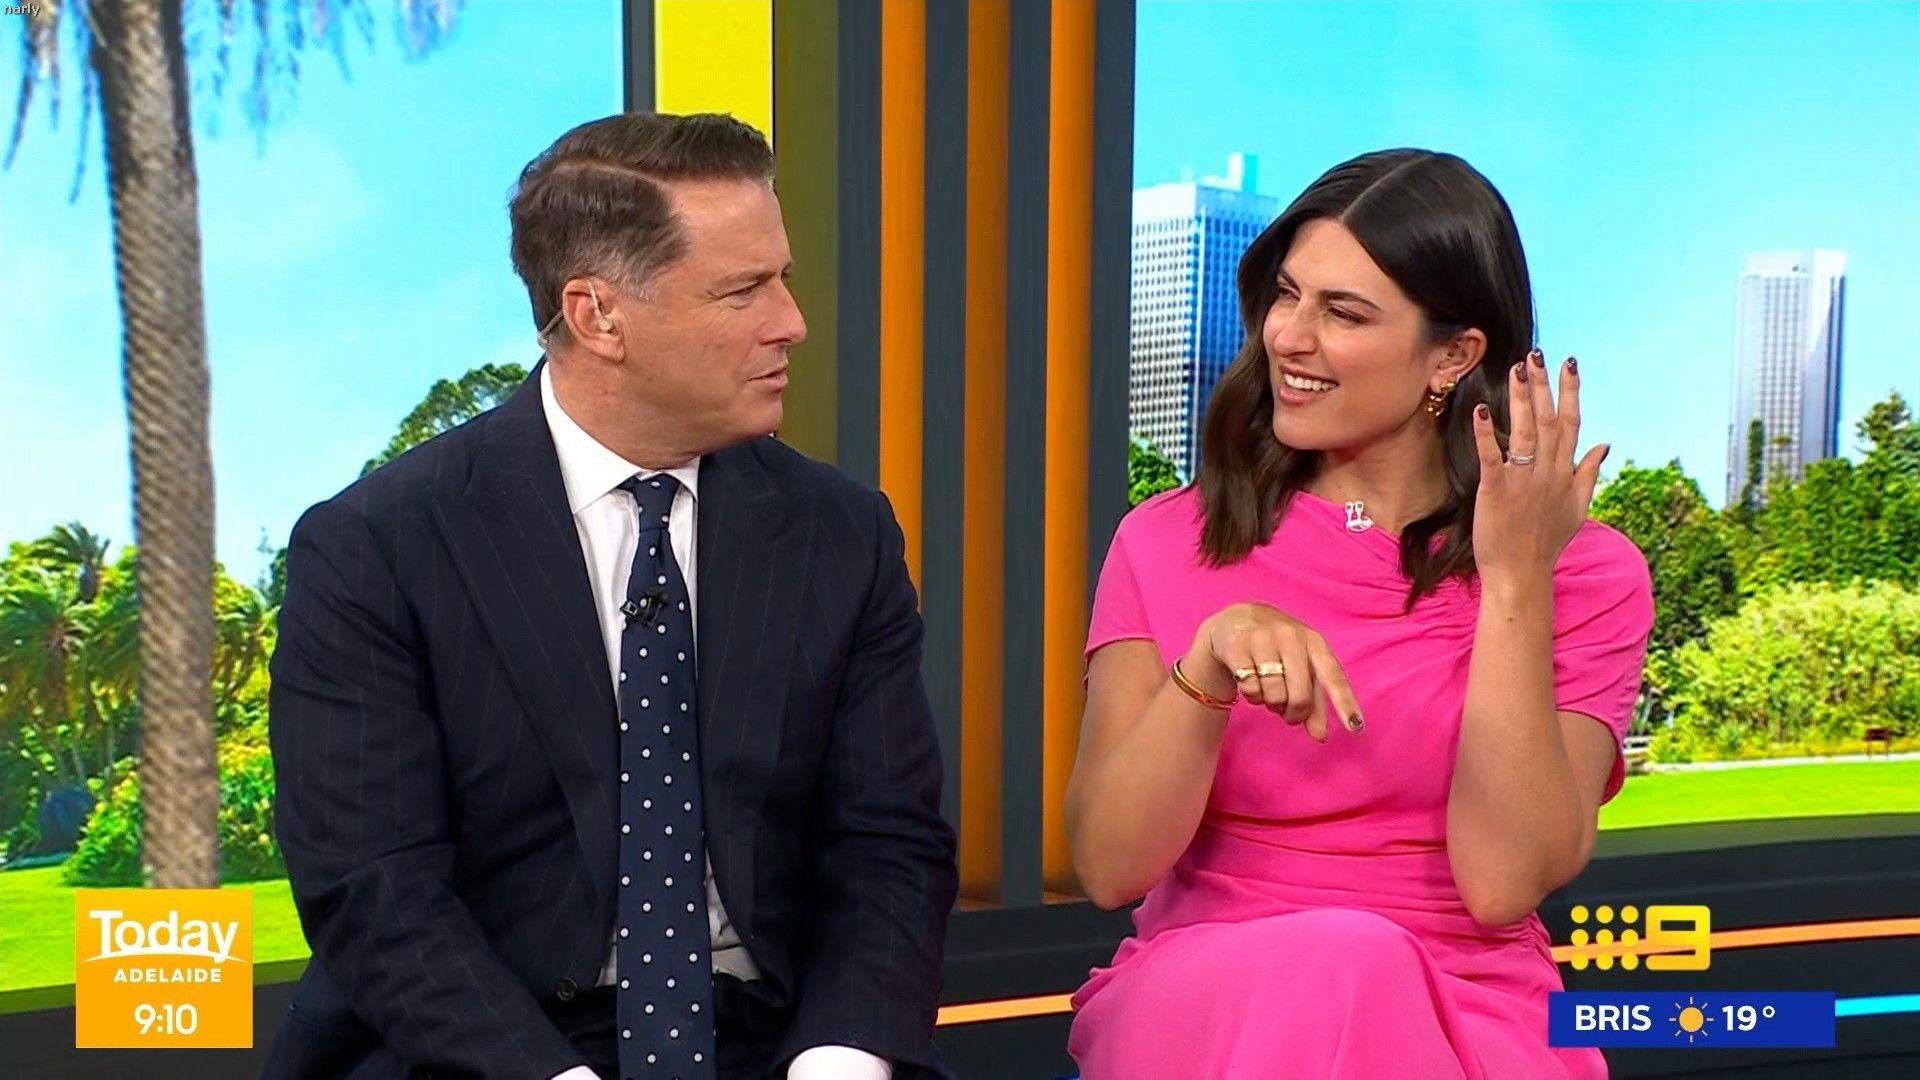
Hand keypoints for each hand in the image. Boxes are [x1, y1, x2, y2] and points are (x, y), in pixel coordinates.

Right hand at [1185, 602, 1361, 739]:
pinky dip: (1251, 694)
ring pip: (1273, 695)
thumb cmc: (1277, 648)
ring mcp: (1262, 639)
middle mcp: (1290, 637)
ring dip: (1270, 703)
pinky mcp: (1237, 646)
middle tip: (1287, 713)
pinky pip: (1250, 688)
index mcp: (1313, 641)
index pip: (1333, 675)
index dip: (1344, 703)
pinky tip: (1249, 680)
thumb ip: (1313, 700)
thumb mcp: (1300, 666)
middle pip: (1300, 695)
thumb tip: (1320, 736)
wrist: (1237, 620)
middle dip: (1294, 713)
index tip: (1355, 727)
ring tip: (1266, 690)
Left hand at [1470, 349, 1608, 584]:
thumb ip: (1590, 473)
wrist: (1521, 574)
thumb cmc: (1545, 543)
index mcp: (1564, 473)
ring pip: (1525, 431)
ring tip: (1517, 369)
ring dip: (1521, 399)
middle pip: (1549, 420)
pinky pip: (1493, 456)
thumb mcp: (1577, 508)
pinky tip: (1483, 410)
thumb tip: (1605, 444)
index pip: (1571, 424)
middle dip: (1544, 385)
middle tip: (1537, 353)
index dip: (1570, 392)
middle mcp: (1547, 472)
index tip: (1569, 364)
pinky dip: (1488, 433)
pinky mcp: (1496, 490)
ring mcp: (1523, 480)